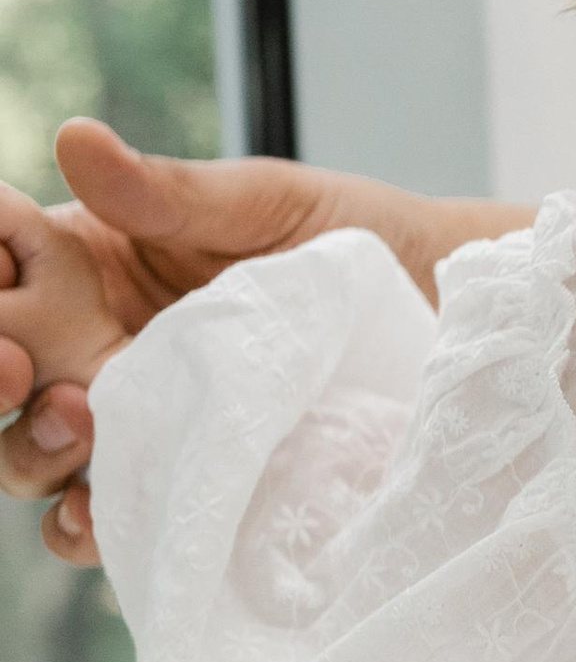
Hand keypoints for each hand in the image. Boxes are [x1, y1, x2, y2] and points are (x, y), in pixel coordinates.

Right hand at [0, 120, 535, 566]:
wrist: (447, 319)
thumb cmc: (355, 242)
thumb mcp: (266, 204)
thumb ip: (169, 191)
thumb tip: (74, 136)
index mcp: (92, 263)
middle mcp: (94, 345)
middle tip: (17, 366)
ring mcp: (137, 421)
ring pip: (32, 452)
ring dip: (29, 447)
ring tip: (77, 424)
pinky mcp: (186, 484)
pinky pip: (108, 518)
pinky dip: (85, 525)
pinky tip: (97, 515)